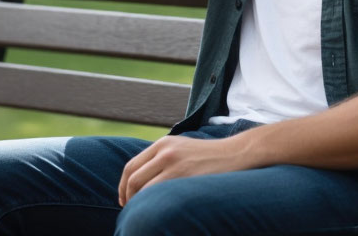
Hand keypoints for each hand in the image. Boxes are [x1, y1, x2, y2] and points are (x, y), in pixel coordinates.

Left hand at [118, 133, 253, 205]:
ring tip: (142, 213)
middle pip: (133, 178)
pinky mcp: (183, 176)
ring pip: (142, 189)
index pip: (131, 166)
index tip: (124, 199)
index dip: (123, 186)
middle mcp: (164, 151)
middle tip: (129, 209)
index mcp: (162, 143)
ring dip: (138, 204)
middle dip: (127, 197)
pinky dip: (152, 205)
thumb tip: (141, 180)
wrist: (235, 154)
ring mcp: (173, 163)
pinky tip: (156, 211)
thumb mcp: (182, 148)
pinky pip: (158, 195)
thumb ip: (162, 158)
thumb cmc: (209, 156)